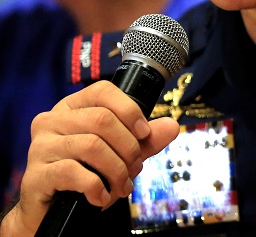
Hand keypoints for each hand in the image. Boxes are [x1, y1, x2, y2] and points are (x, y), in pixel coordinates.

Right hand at [3, 81, 178, 236]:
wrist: (52, 211)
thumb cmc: (86, 175)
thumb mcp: (121, 154)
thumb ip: (145, 140)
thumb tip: (172, 126)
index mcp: (72, 108)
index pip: (102, 91)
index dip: (129, 110)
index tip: (144, 133)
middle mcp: (51, 121)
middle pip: (102, 119)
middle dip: (128, 147)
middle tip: (134, 168)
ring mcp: (40, 147)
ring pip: (92, 146)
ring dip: (116, 170)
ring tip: (121, 185)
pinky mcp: (35, 174)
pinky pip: (73, 172)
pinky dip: (96, 187)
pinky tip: (101, 197)